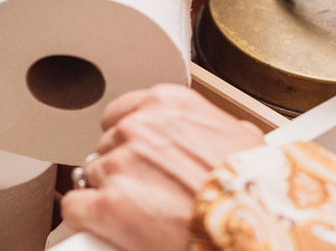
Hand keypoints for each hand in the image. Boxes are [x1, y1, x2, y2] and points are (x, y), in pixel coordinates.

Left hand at [60, 84, 264, 249]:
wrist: (259, 229)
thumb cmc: (256, 190)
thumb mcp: (243, 141)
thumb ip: (211, 129)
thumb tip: (219, 135)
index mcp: (167, 105)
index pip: (121, 113)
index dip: (127, 140)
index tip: (134, 155)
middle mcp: (138, 129)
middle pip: (107, 146)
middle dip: (123, 169)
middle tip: (148, 191)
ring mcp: (120, 165)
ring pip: (91, 175)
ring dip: (109, 193)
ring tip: (140, 212)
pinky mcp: (107, 204)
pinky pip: (76, 206)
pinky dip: (86, 219)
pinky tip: (107, 226)